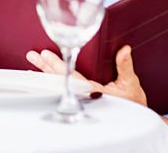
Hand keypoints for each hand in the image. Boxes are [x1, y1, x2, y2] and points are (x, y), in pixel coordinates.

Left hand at [26, 45, 147, 107]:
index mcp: (94, 92)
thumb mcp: (130, 82)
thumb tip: (124, 50)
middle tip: (34, 56)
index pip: (71, 77)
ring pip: (60, 82)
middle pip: (61, 80)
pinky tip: (43, 71)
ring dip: (46, 71)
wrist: (133, 117)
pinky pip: (64, 86)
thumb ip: (125, 66)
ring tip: (34, 60)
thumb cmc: (132, 100)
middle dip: (46, 67)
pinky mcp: (81, 94)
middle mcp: (84, 94)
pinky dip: (53, 78)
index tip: (47, 55)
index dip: (58, 65)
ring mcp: (81, 95)